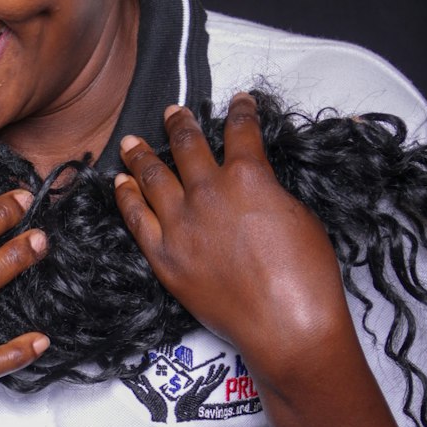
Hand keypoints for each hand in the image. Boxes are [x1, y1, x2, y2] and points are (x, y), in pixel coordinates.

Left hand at [113, 94, 350, 383]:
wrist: (287, 324)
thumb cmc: (306, 276)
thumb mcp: (299, 214)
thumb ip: (269, 191)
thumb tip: (254, 186)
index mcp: (249, 176)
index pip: (241, 130)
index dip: (240, 111)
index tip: (238, 102)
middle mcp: (208, 193)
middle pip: (187, 145)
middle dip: (179, 123)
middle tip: (173, 113)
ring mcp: (181, 225)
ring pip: (152, 176)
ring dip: (141, 154)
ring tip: (132, 141)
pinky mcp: (164, 257)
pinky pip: (136, 218)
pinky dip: (126, 197)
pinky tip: (120, 184)